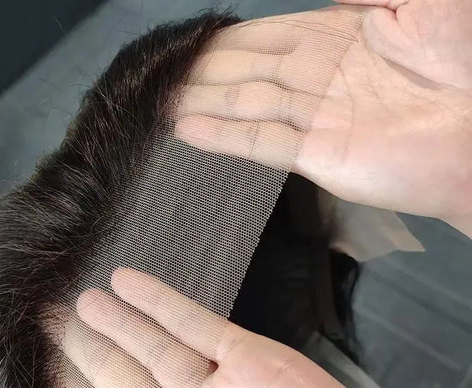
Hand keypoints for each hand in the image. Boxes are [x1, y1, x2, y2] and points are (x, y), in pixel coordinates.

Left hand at [63, 268, 468, 387]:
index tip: (45, 367)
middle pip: (124, 377)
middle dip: (87, 350)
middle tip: (50, 320)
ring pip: (156, 346)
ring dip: (118, 322)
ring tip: (81, 301)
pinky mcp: (258, 363)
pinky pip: (200, 328)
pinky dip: (165, 304)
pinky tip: (129, 284)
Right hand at [174, 2, 471, 235]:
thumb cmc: (460, 60)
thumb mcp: (417, 0)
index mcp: (335, 38)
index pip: (266, 37)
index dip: (226, 42)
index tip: (189, 46)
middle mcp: (316, 78)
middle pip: (247, 73)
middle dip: (204, 74)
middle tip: (162, 77)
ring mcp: (314, 119)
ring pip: (246, 105)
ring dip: (203, 103)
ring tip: (162, 103)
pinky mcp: (317, 156)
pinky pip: (261, 141)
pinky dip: (223, 136)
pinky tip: (187, 130)